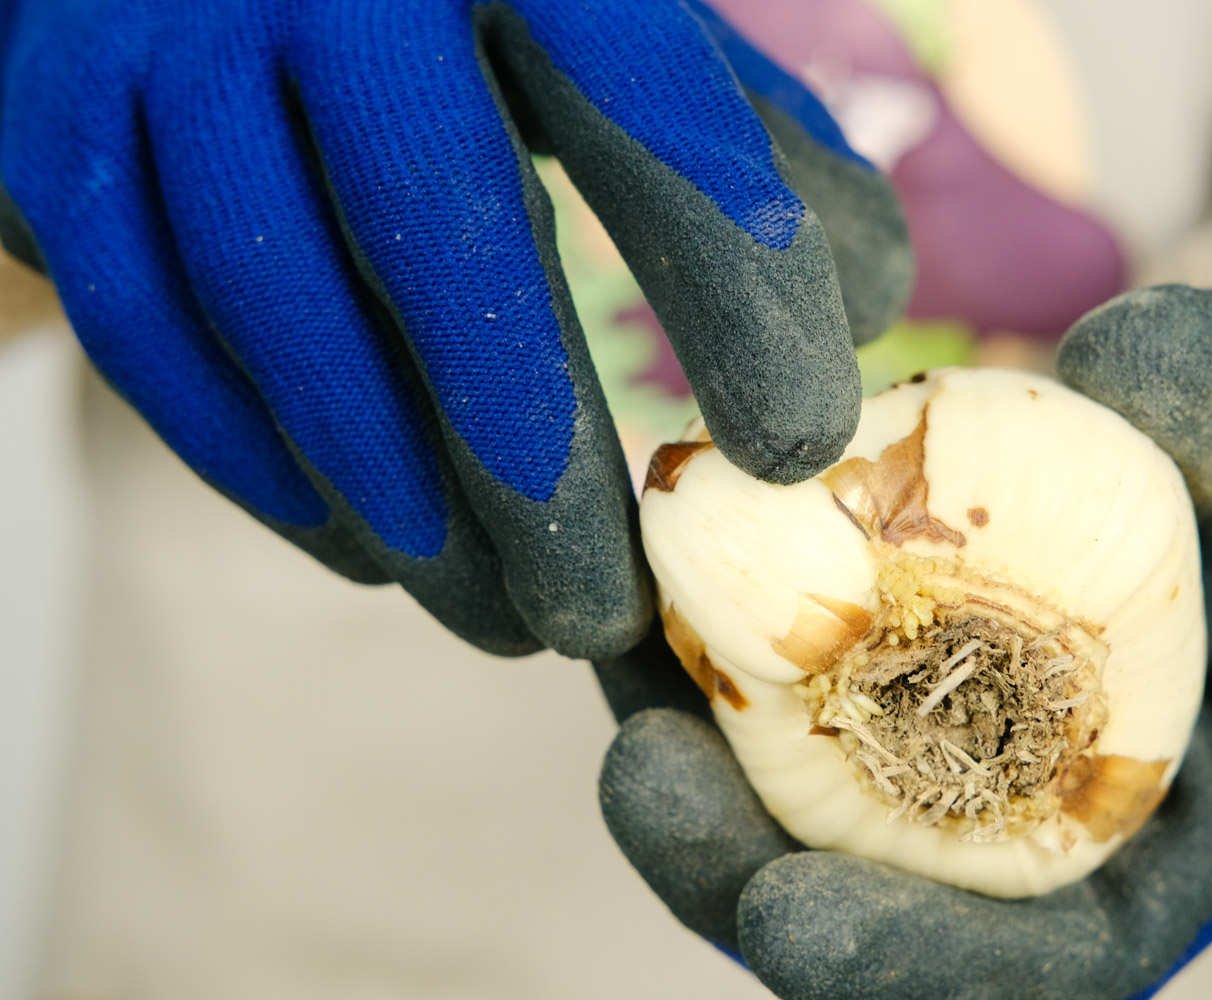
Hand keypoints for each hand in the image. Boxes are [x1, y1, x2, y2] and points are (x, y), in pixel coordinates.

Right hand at [0, 0, 909, 658]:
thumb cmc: (455, 11)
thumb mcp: (612, 31)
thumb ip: (745, 145)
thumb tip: (869, 302)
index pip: (651, 116)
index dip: (734, 288)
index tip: (794, 448)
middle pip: (441, 232)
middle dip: (532, 456)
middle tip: (605, 614)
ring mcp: (170, 52)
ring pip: (278, 308)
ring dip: (398, 503)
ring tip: (502, 621)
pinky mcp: (55, 141)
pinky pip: (147, 336)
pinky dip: (263, 470)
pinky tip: (368, 552)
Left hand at [594, 285, 1211, 996]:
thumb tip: (1142, 347)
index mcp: (1149, 849)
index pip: (1036, 966)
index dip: (909, 965)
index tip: (785, 923)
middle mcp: (1019, 840)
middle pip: (866, 908)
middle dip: (739, 871)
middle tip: (642, 776)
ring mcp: (929, 778)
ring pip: (787, 818)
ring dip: (689, 769)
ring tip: (611, 664)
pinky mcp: (860, 705)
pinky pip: (764, 717)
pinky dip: (699, 671)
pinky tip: (635, 594)